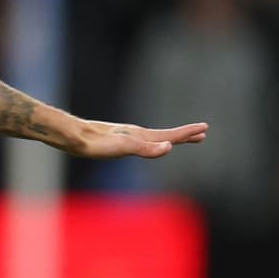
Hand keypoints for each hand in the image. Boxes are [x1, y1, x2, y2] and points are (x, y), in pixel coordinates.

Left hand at [62, 119, 208, 158]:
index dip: (187, 134)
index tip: (205, 128)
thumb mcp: (123, 148)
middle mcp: (136, 135)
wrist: (73, 138)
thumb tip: (169, 147)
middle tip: (202, 134)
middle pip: (165, 136)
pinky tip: (146, 145)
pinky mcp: (115, 142)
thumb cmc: (97, 144)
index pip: (170, 136)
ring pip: (153, 138)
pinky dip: (150, 143)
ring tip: (176, 140)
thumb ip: (146, 149)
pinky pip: (139, 142)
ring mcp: (126, 137)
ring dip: (168, 139)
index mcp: (141, 137)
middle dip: (184, 136)